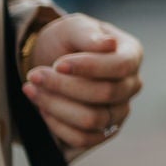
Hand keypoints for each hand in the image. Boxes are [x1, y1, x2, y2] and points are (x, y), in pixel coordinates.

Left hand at [24, 14, 143, 152]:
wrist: (53, 63)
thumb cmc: (66, 42)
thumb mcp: (72, 28)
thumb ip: (88, 33)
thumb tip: (109, 44)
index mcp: (132, 54)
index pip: (121, 66)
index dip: (90, 67)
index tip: (57, 64)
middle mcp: (131, 84)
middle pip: (105, 94)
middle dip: (64, 86)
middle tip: (34, 76)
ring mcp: (120, 110)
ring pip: (93, 119)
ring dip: (56, 106)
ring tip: (33, 90)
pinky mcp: (104, 131)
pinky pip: (83, 138)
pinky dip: (58, 126)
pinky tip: (43, 108)